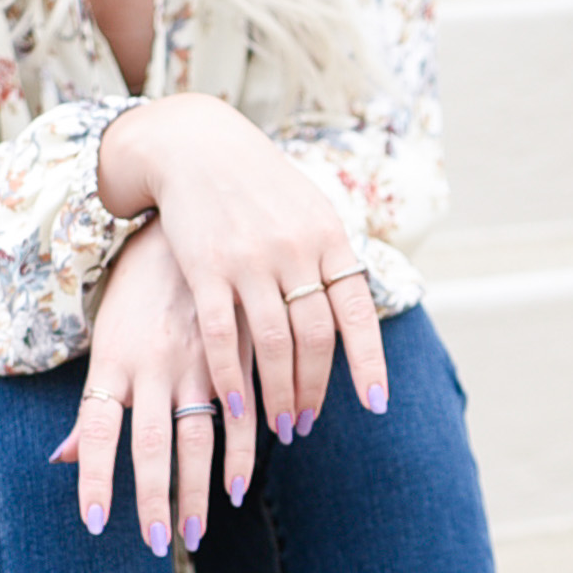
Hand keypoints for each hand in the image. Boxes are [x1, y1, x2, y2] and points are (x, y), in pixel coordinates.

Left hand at [52, 218, 221, 554]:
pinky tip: (238, 485)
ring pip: (199, 435)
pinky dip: (243, 451)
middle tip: (161, 545)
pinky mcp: (234, 349)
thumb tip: (62, 459)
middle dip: (155, 498)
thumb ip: (91, 409)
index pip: (99, 432)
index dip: (97, 479)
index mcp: (113, 363)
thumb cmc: (135, 292)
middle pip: (150, 443)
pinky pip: (242, 410)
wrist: (185, 221)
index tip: (96, 523)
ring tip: (197, 532)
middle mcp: (152, 364)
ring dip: (199, 488)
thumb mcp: (105, 344)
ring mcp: (196, 358)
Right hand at [82, 93, 389, 514]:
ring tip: (280, 427)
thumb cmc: (258, 187)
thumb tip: (350, 313)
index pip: (357, 311)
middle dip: (313, 389)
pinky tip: (237, 409)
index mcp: (328, 238)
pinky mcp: (207, 269)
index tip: (375, 404)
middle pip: (315, 336)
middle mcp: (295, 250)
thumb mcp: (307, 211)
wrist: (198, 145)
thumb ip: (327, 260)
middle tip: (306, 426)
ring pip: (274, 343)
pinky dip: (233, 378)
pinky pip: (224, 336)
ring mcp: (250, 260)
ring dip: (279, 393)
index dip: (368, 361)